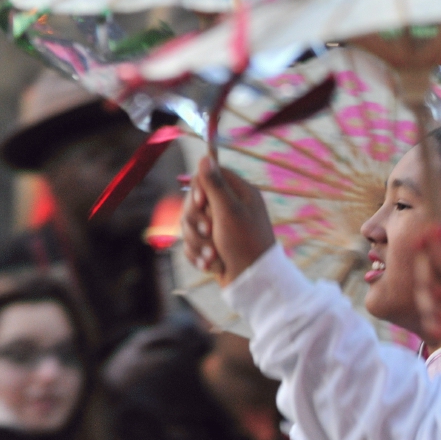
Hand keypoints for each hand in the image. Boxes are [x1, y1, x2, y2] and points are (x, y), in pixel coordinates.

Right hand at [183, 158, 275, 286]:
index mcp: (240, 193)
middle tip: (209, 232)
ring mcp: (220, 227)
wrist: (251, 283)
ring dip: (197, 242)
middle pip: (194, 201)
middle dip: (196, 221)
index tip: (201, 203)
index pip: (209, 175)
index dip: (199, 188)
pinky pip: (191, 244)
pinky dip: (199, 255)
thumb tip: (205, 156)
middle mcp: (230, 207)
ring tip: (213, 255)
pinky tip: (212, 264)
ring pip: (189, 225)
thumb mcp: (229, 211)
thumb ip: (215, 184)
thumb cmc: (245, 244)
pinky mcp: (212, 244)